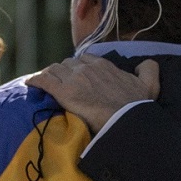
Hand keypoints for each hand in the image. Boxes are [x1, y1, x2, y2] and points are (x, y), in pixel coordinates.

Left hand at [27, 57, 160, 131]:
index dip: (78, 67)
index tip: (76, 76)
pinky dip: (35, 81)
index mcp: (103, 65)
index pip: (84, 59)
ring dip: (49, 76)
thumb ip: (148, 69)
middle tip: (60, 83)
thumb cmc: (136, 106)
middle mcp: (87, 68)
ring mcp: (74, 78)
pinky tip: (30, 84)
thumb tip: (146, 63)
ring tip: (45, 84)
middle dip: (62, 72)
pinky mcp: (63, 91)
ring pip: (54, 70)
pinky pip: (44, 80)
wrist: (124, 120)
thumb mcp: (150, 84)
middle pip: (67, 64)